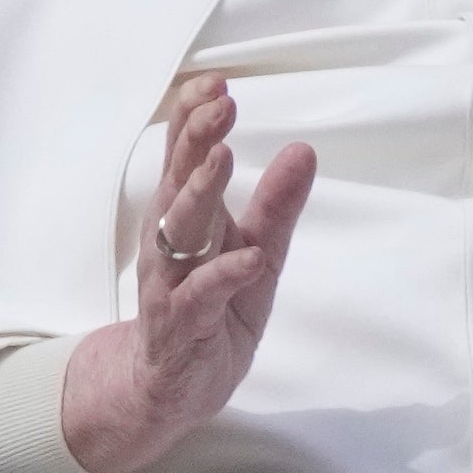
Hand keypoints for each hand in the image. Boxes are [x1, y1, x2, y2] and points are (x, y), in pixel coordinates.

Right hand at [60, 76, 314, 472]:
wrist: (169, 390)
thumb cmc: (213, 313)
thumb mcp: (258, 254)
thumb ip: (276, 206)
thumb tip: (303, 150)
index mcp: (185, 218)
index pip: (184, 157)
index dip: (194, 118)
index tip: (216, 82)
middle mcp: (169, 244)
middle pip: (178, 183)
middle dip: (195, 141)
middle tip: (217, 104)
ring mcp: (171, 285)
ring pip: (179, 233)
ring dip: (200, 194)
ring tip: (222, 159)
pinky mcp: (181, 327)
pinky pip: (201, 297)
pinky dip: (224, 276)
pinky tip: (248, 259)